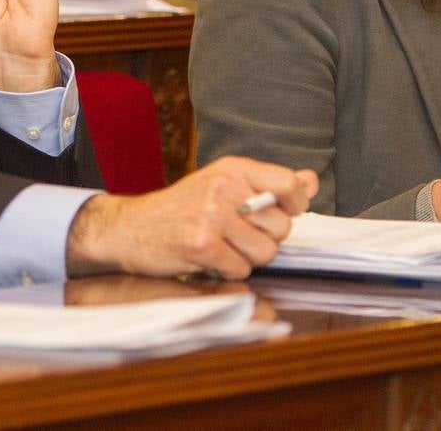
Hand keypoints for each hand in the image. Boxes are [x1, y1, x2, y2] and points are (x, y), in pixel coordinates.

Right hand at [64, 156, 318, 280]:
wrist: (130, 228)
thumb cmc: (180, 210)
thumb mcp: (222, 185)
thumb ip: (268, 186)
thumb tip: (310, 181)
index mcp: (233, 169)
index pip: (289, 184)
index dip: (295, 205)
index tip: (282, 212)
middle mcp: (224, 188)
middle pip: (281, 227)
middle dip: (264, 239)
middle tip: (235, 234)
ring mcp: (212, 216)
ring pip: (265, 252)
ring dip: (247, 258)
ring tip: (221, 247)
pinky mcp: (202, 245)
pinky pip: (241, 269)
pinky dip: (228, 271)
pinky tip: (207, 259)